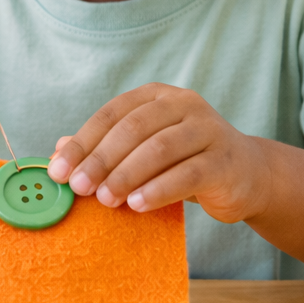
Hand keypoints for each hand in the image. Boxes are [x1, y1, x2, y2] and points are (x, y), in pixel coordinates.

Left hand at [45, 83, 266, 222]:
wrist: (247, 175)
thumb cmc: (186, 161)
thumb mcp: (144, 152)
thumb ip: (104, 149)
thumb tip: (56, 152)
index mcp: (158, 96)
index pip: (112, 113)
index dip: (82, 142)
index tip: (58, 171)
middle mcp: (185, 104)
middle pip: (134, 128)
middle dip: (101, 159)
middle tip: (78, 187)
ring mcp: (208, 129)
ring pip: (160, 149)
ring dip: (127, 175)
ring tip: (105, 200)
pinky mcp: (225, 160)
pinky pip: (188, 174)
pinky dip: (159, 190)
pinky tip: (137, 206)